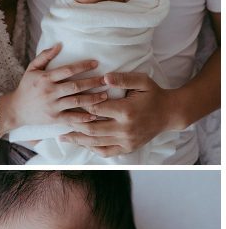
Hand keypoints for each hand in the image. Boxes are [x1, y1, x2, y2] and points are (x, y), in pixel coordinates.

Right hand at [0, 44, 106, 129]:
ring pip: (76, 102)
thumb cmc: (26, 87)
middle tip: (106, 79)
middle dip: (93, 82)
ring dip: (93, 99)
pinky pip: (72, 118)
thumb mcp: (31, 69)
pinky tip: (95, 114)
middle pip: (75, 86)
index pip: (67, 70)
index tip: (96, 63)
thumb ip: (44, 56)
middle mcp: (49, 92)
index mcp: (44, 78)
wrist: (16, 109)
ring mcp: (52, 106)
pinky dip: (84, 117)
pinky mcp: (54, 119)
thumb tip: (59, 44)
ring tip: (105, 95)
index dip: (82, 66)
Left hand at [60, 72, 174, 155]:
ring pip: (95, 143)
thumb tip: (104, 77)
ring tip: (62, 136)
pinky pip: (106, 152)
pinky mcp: (128, 148)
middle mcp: (124, 129)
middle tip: (58, 121)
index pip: (94, 109)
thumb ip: (123, 78)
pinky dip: (91, 149)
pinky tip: (81, 144)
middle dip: (72, 125)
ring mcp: (126, 141)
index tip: (67, 101)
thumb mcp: (142, 81)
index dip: (79, 105)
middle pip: (91, 128)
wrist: (170, 113)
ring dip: (77, 140)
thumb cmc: (154, 94)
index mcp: (125, 111)